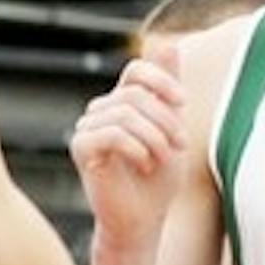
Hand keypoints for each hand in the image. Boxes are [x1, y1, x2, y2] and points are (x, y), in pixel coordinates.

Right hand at [69, 48, 190, 244]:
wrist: (142, 220)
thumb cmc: (157, 181)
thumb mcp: (172, 130)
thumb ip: (168, 91)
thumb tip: (168, 44)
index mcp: (121, 103)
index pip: (136, 69)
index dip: (161, 79)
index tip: (183, 102)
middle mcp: (101, 111)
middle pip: (136, 94)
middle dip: (166, 119)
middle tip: (180, 145)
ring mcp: (87, 128)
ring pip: (125, 113)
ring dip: (155, 137)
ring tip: (162, 159)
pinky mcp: (81, 148)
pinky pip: (112, 133)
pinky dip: (136, 148)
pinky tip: (144, 165)